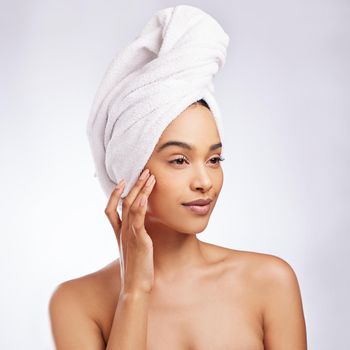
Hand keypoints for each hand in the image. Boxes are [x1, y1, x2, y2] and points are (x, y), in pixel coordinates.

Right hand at [104, 169, 155, 294]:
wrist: (135, 287)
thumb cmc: (136, 269)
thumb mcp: (132, 250)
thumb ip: (133, 237)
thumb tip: (139, 230)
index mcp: (119, 233)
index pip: (111, 209)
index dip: (114, 194)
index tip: (122, 181)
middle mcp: (122, 231)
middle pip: (123, 202)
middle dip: (134, 185)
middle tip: (143, 171)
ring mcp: (128, 234)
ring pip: (130, 206)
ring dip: (140, 189)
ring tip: (149, 176)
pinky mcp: (138, 240)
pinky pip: (137, 219)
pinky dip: (140, 205)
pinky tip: (145, 195)